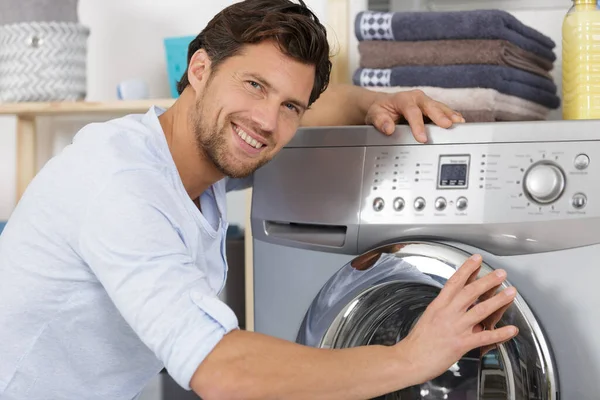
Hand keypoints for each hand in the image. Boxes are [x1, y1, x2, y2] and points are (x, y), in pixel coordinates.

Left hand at [365, 89, 464, 142]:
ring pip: (440, 107)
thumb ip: (380, 121)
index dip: (418, 125)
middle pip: (430, 106)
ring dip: (449, 115)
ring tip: (459, 123)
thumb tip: (388, 128)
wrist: (383, 105)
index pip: (412, 112)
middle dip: (439, 116)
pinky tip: (459, 122)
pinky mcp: (432, 108)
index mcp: (403, 99)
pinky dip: (451, 116)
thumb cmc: (381, 110)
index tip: (422, 138)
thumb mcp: (374, 115)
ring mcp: (426, 102)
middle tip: (447, 125)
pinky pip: (443, 111)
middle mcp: (417, 98)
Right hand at [394, 254, 517, 384]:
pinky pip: (484, 337)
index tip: (476, 260)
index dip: (467, 269)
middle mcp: (447, 314)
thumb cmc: (417, 342)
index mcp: (438, 306)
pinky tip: (511, 329)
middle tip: (501, 273)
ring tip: (510, 292)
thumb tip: (457, 306)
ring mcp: (455, 328)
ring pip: (480, 310)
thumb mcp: (428, 317)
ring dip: (498, 300)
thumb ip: (445, 310)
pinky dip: (500, 333)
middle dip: (488, 281)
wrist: (409, 359)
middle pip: (470, 292)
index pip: (454, 282)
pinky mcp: (461, 343)